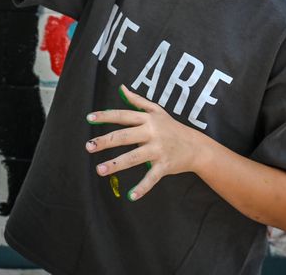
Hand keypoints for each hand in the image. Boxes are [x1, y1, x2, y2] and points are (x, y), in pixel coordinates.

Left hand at [84, 85, 201, 201]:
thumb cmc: (172, 127)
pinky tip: (130, 196)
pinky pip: (151, 178)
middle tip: (88, 147)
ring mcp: (158, 150)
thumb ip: (137, 100)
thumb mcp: (157, 111)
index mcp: (148, 119)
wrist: (196, 146)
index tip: (89, 119)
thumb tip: (121, 88)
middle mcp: (152, 133)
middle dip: (105, 141)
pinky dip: (142, 188)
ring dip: (116, 164)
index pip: (123, 116)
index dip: (106, 116)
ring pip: (133, 157)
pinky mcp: (164, 166)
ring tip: (99, 170)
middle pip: (124, 136)